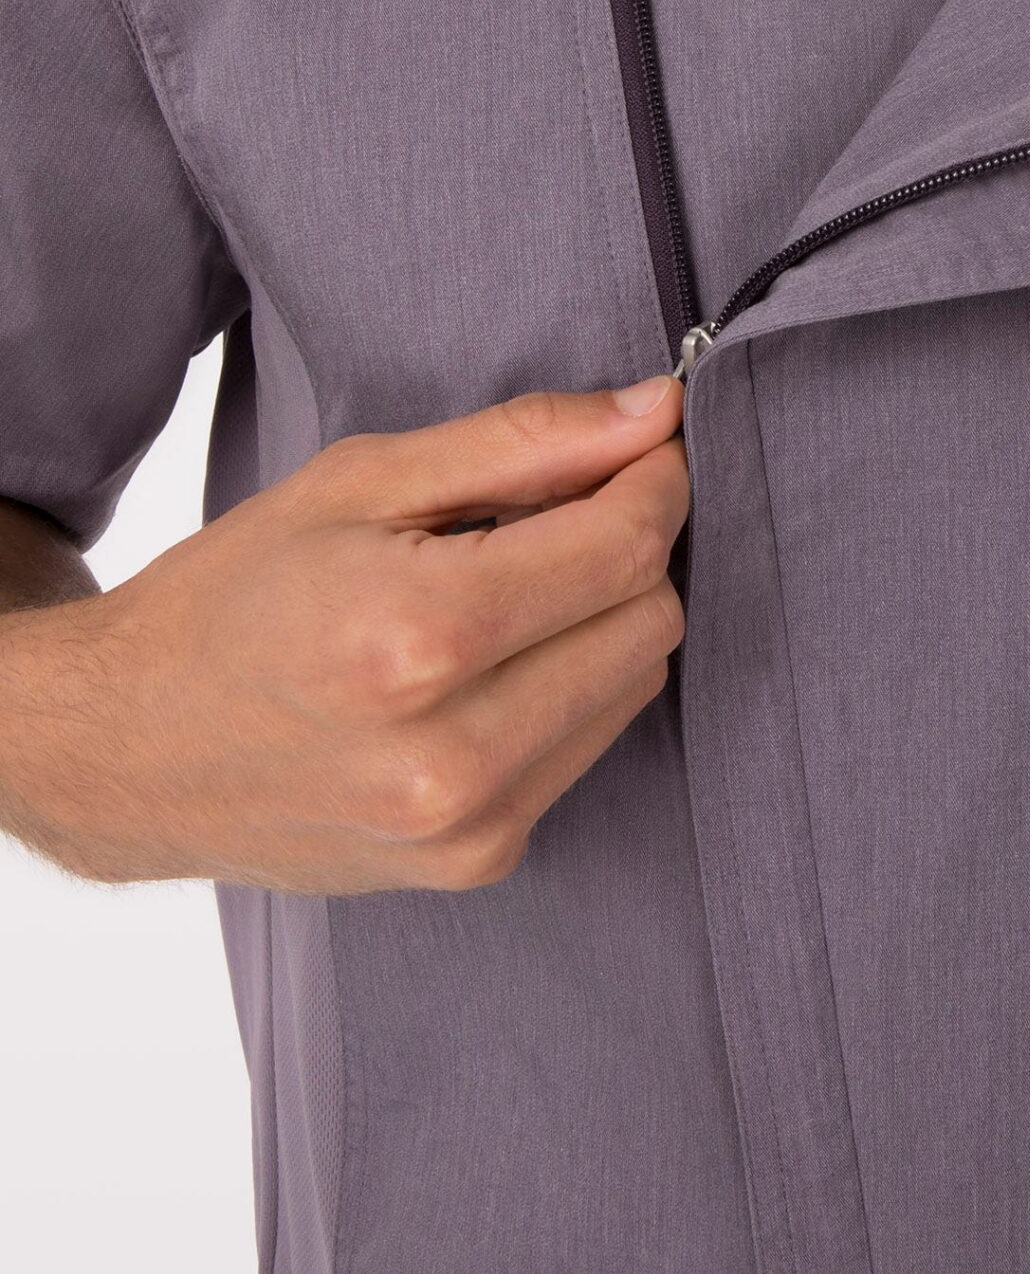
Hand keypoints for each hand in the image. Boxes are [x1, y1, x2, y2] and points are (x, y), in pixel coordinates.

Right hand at [0, 382, 688, 892]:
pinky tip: (492, 664)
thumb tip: (654, 411)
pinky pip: (588, 747)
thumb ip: (522, 443)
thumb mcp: (360, 482)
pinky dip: (570, 688)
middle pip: (647, 618)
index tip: (643, 448)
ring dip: (605, 620)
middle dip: (629, 546)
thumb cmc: (235, 597)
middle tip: (563, 510)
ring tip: (509, 589)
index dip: (654, 483)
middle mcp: (452, 753)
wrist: (131, 749)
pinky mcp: (478, 862)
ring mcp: (468, 825)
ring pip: (635, 685)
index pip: (624, 549)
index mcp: (416, 637)